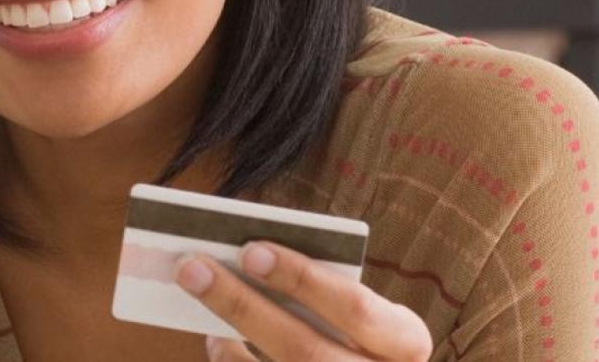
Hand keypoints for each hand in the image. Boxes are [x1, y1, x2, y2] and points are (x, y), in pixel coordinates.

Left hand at [174, 241, 431, 361]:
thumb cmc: (366, 342)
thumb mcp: (370, 321)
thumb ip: (330, 297)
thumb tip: (250, 257)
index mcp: (405, 344)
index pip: (354, 308)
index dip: (301, 279)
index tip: (250, 249)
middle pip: (304, 349)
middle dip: (244, 305)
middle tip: (193, 267)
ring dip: (229, 337)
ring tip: (197, 295)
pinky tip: (218, 341)